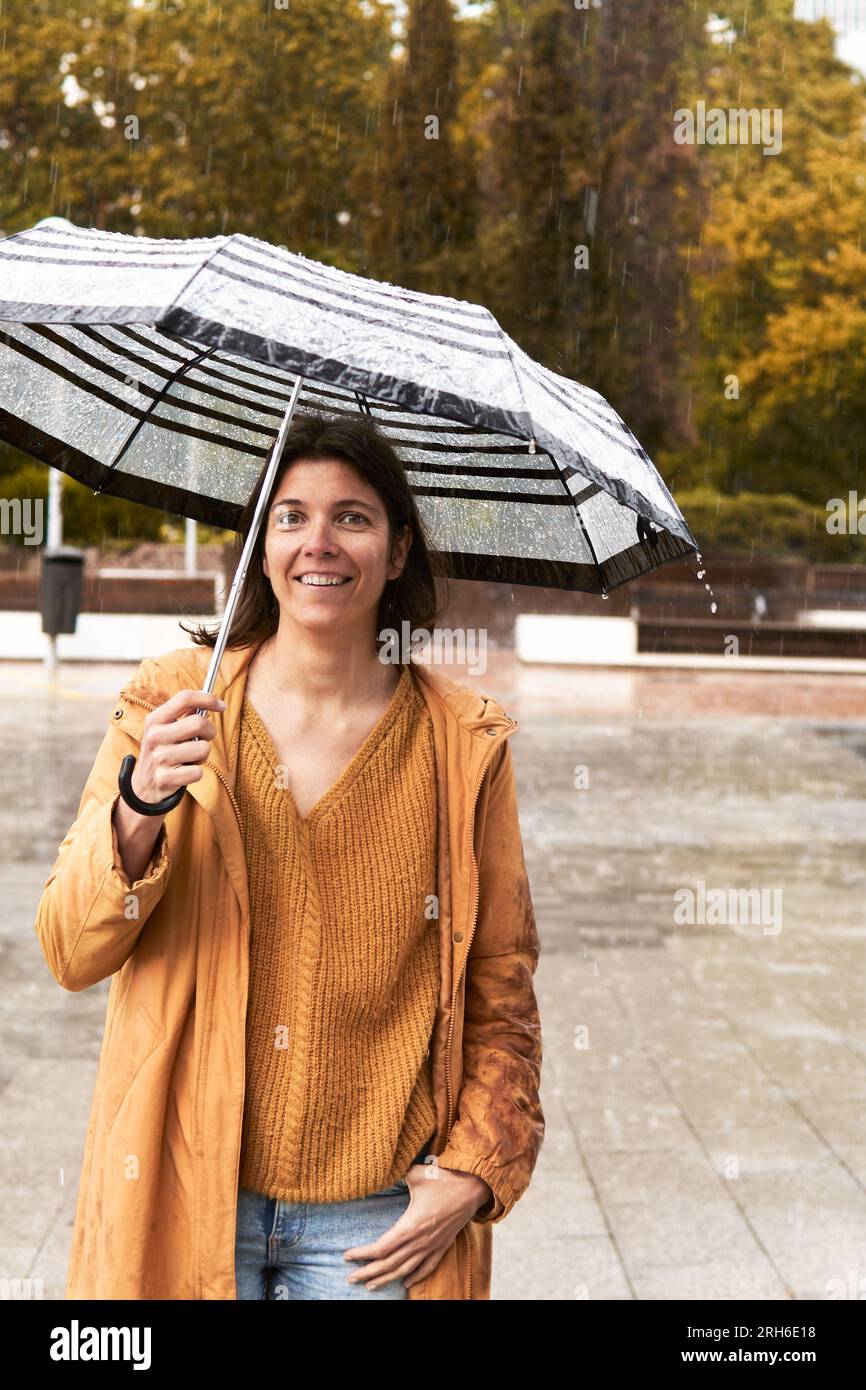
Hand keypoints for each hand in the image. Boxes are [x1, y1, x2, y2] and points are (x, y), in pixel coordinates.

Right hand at [132, 688, 225, 804]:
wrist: (144, 786)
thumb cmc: (162, 752)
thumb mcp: (164, 729)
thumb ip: (184, 713)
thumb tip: (210, 700)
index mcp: (155, 720)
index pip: (184, 698)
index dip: (208, 699)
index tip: (222, 706)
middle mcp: (155, 736)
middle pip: (199, 722)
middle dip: (210, 731)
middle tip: (204, 738)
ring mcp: (159, 758)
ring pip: (203, 748)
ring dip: (202, 755)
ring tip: (189, 758)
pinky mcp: (165, 778)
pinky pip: (197, 771)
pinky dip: (196, 772)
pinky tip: (184, 772)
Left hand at [343, 1161, 491, 1290]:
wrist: (474, 1187)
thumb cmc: (444, 1178)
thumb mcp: (417, 1174)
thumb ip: (397, 1175)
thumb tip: (381, 1170)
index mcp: (411, 1225)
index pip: (382, 1247)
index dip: (363, 1254)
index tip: (347, 1256)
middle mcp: (421, 1240)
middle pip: (389, 1263)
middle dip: (368, 1272)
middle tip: (351, 1278)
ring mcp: (433, 1245)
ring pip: (406, 1269)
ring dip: (387, 1278)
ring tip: (370, 1285)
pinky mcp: (443, 1245)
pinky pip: (427, 1267)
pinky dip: (414, 1277)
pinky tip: (404, 1282)